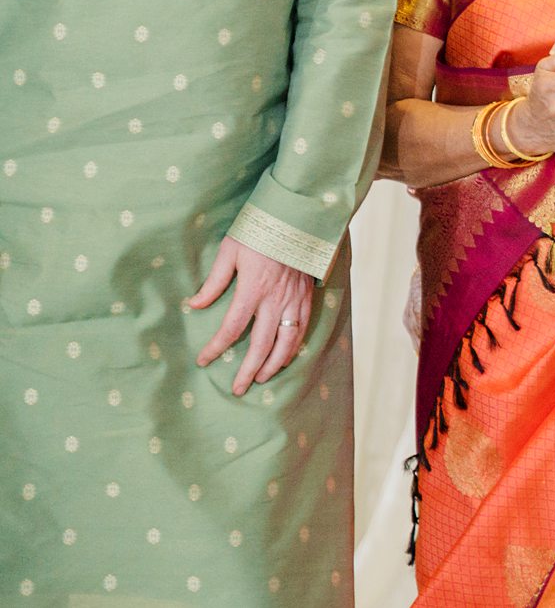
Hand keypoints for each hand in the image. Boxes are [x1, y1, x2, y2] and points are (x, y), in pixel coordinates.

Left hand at [189, 233, 314, 395]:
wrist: (298, 219)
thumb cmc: (261, 232)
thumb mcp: (230, 251)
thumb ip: (214, 281)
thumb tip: (194, 304)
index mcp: (253, 289)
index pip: (232, 327)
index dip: (216, 347)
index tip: (203, 360)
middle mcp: (276, 300)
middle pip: (262, 344)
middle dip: (248, 369)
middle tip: (238, 389)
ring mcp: (295, 300)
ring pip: (287, 342)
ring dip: (274, 364)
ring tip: (261, 378)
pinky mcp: (307, 296)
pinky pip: (302, 328)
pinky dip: (294, 347)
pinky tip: (285, 357)